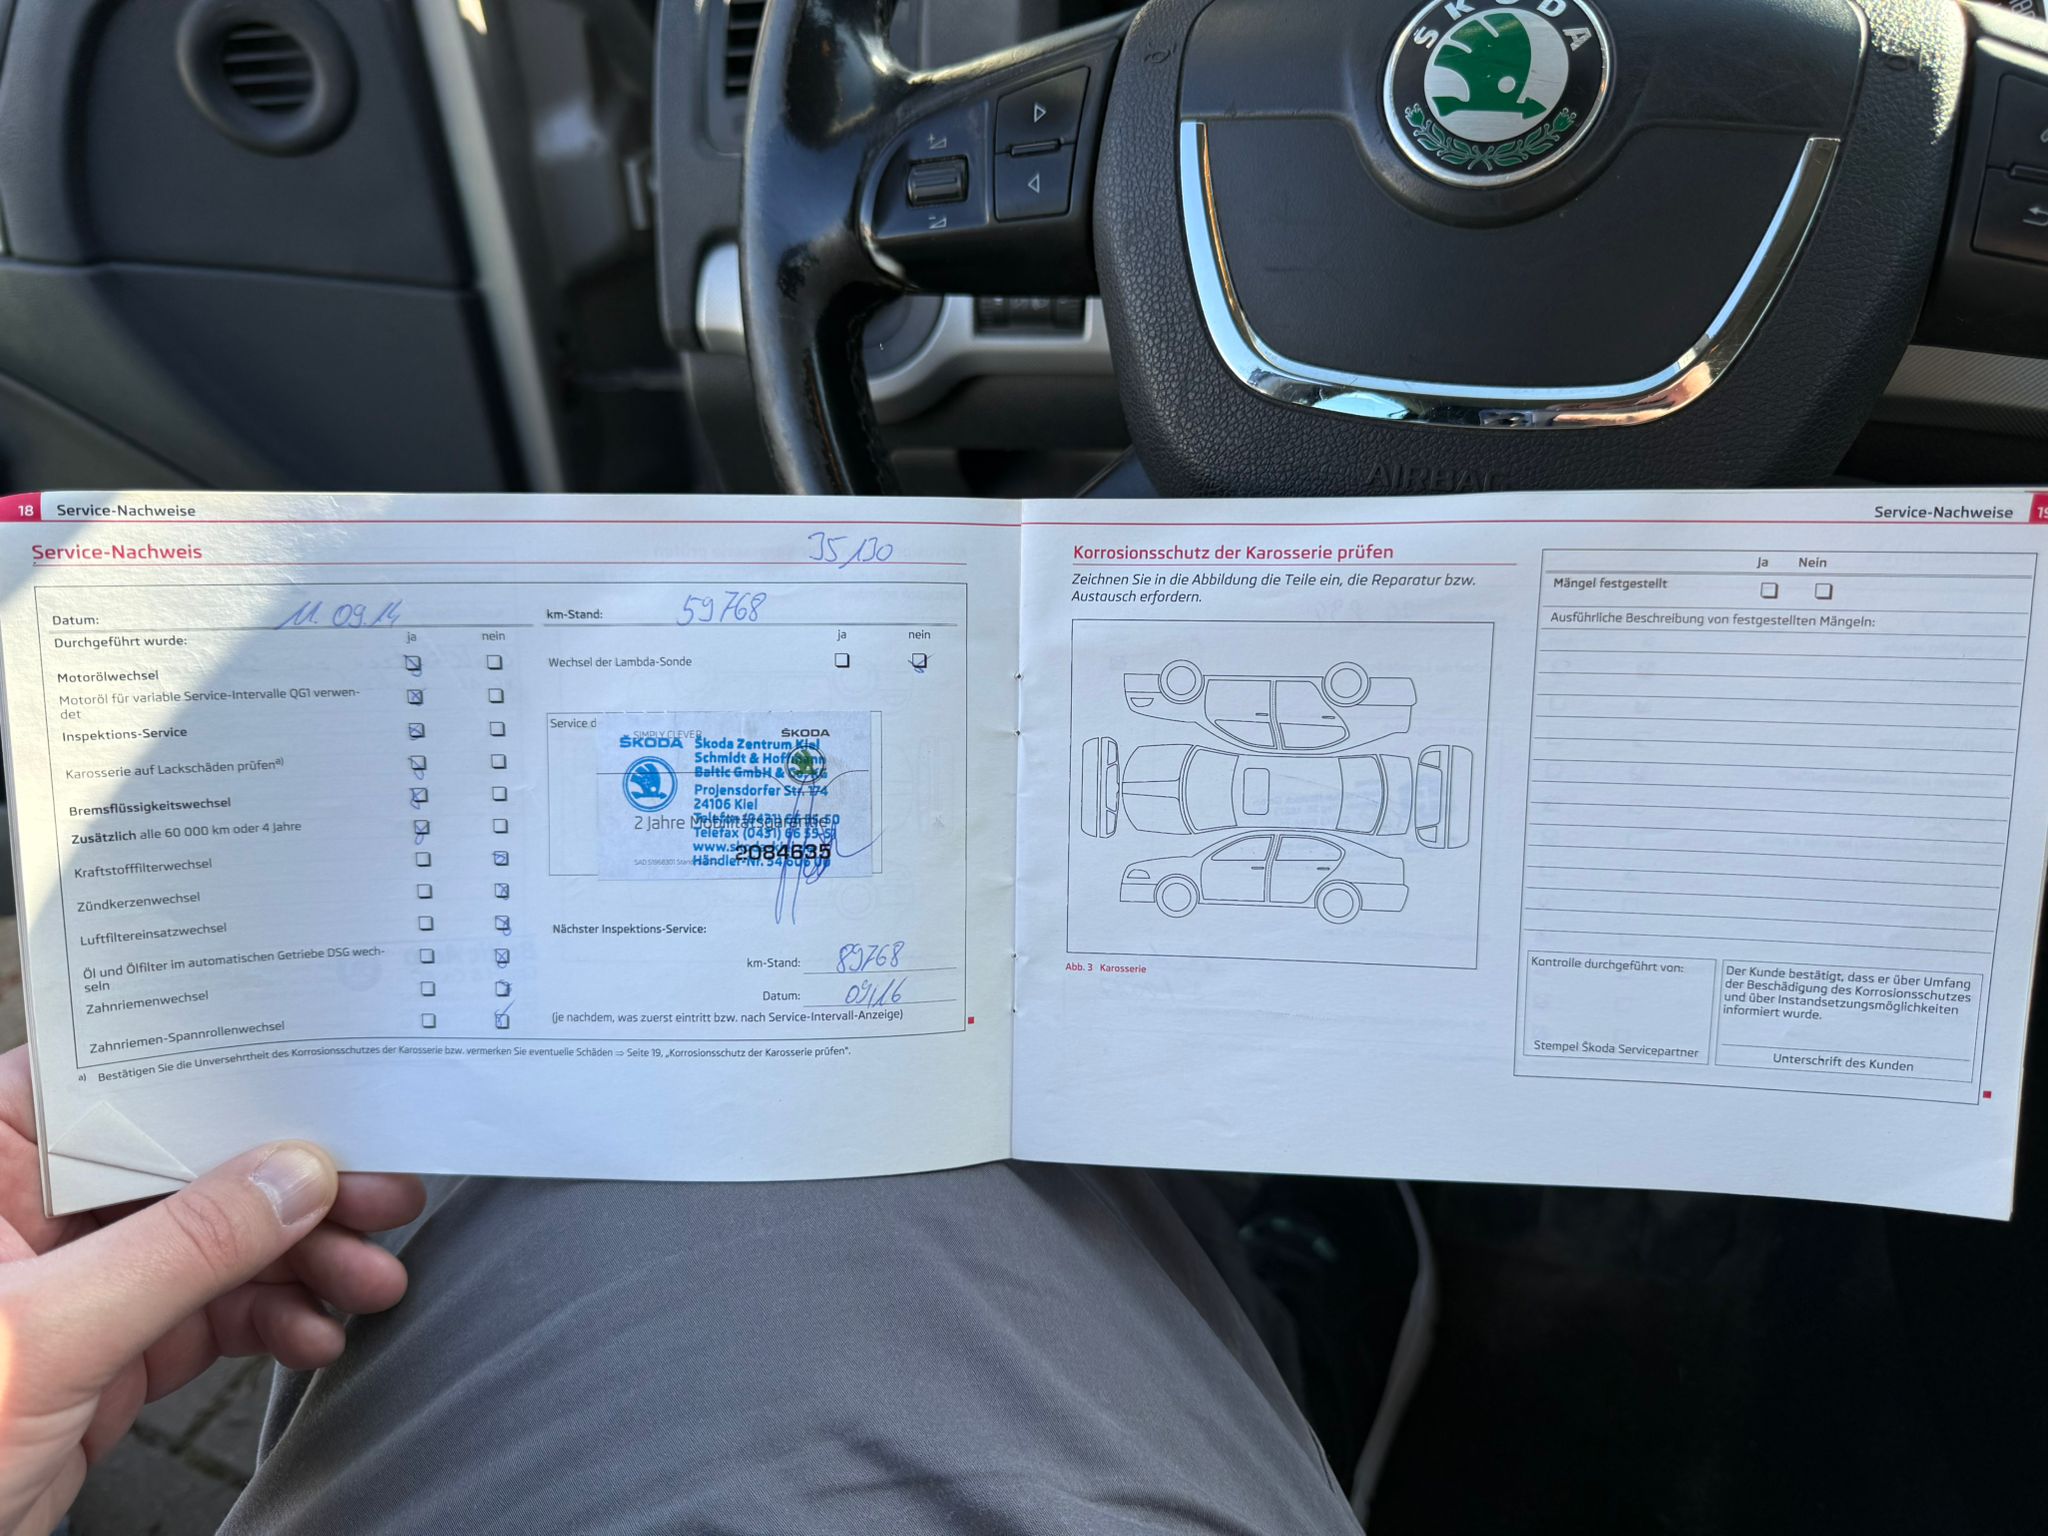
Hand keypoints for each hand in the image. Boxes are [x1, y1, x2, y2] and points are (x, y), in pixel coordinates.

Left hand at [0, 1046, 424, 1535]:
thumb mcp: (47, 1333)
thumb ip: (181, 1248)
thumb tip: (296, 1176)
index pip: (112, 1081)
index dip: (219, 1070)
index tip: (317, 1073)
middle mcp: (26, 1212)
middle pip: (187, 1163)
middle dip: (293, 1184)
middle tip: (382, 1191)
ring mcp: (71, 1287)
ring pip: (214, 1244)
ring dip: (304, 1262)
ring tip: (370, 1282)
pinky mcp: (102, 1357)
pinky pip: (210, 1317)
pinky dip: (272, 1325)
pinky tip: (314, 1336)